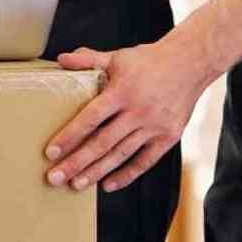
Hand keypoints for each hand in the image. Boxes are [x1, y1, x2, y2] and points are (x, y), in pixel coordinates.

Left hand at [42, 40, 205, 192]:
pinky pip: (145, 161)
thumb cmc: (149, 61)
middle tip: (55, 178)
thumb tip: (61, 59)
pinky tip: (108, 185)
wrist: (190, 64)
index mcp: (122, 91)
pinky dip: (126, 174)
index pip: (90, 119)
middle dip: (77, 162)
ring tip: (76, 185)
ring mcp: (154, 126)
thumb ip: (89, 60)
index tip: (51, 152)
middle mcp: (138, 112)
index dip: (69, 137)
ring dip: (97, 172)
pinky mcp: (168, 137)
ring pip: (120, 154)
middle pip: (102, 142)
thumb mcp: (117, 57)